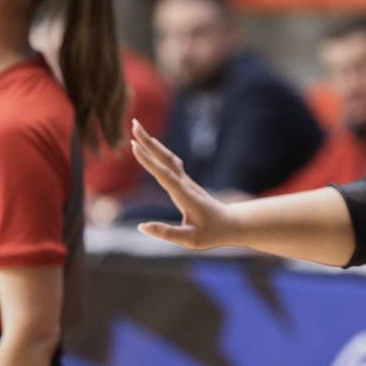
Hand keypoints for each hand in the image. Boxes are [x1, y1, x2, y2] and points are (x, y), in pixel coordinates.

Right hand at [129, 119, 237, 249]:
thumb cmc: (212, 233)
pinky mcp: (185, 182)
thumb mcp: (191, 240)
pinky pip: (170, 163)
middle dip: (148, 142)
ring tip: (137, 128)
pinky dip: (159, 151)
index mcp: (185, 197)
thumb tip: (141, 227)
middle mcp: (185, 184)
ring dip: (152, 143)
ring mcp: (186, 181)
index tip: (135, 146)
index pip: (165, 176)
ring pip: (168, 158)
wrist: (232, 224)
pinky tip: (152, 144)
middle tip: (134, 124)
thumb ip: (167, 233)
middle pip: (165, 159)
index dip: (149, 162)